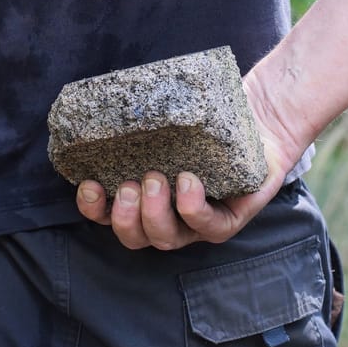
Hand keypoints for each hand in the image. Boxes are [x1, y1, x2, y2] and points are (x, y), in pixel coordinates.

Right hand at [75, 99, 297, 249]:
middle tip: (132, 185)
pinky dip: (193, 208)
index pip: (110, 216)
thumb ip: (142, 125)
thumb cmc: (209, 122)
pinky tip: (188, 182)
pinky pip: (208, 227)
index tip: (89, 185)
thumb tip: (103, 108)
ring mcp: (198, 224)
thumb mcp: (170, 122)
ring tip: (157, 180)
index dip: (94, 210)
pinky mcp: (230, 221)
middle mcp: (169, 218)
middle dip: (126, 216)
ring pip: (167, 239)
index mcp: (145, 199)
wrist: (257, 121)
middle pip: (136, 237)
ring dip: (154, 214)